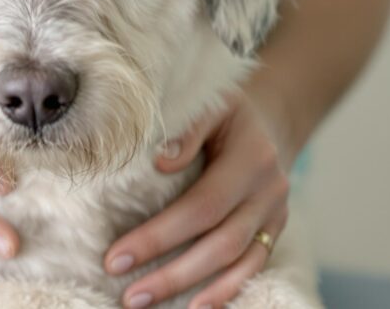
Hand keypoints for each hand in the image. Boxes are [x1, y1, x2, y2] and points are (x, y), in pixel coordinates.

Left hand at [104, 91, 294, 308]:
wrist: (267, 120)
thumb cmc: (223, 111)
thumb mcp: (211, 101)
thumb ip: (189, 125)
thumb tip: (162, 159)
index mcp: (252, 155)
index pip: (203, 204)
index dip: (160, 235)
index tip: (115, 256)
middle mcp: (268, 189)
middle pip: (220, 241)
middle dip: (171, 272)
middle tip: (127, 293)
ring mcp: (275, 213)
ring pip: (236, 261)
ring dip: (192, 287)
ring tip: (144, 302)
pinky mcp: (274, 230)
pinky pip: (253, 267)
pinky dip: (227, 291)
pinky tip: (196, 307)